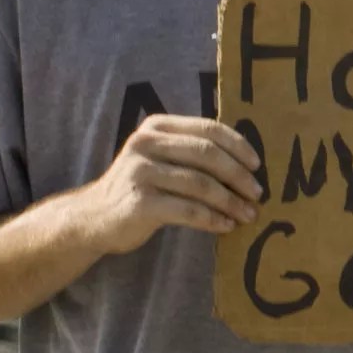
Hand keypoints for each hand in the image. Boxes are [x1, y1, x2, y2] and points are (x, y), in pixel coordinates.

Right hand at [80, 115, 264, 255]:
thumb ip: (192, 152)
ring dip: (230, 202)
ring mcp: (140, 172)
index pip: (207, 129)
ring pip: (201, 184)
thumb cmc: (140, 187)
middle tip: (258, 194)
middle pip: (207, 155)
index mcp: (156, 126)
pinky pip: (188, 210)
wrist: (94, 217)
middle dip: (238, 175)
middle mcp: (146, 144)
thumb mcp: (161, 159)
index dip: (238, 146)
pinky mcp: (140, 203)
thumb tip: (247, 165)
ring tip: (248, 215)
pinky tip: (226, 226)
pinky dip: (212, 219)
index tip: (257, 165)